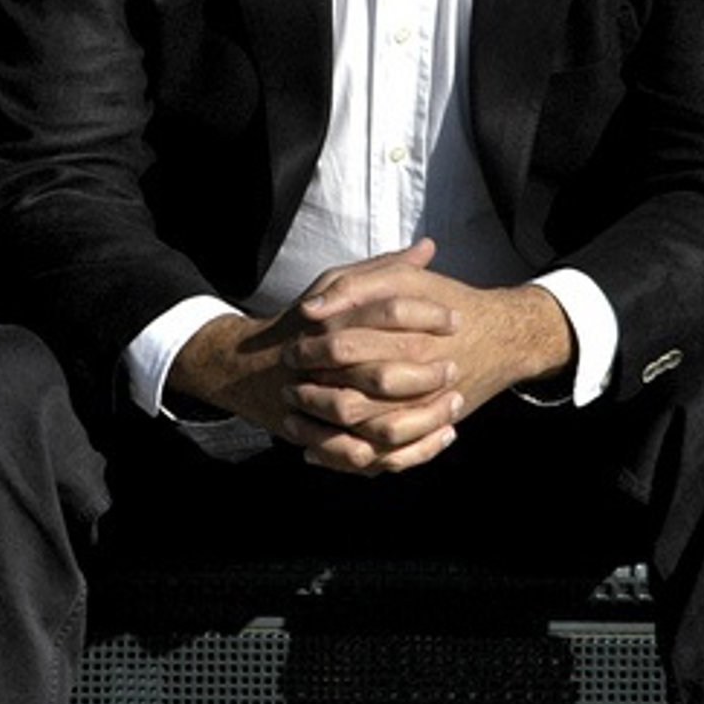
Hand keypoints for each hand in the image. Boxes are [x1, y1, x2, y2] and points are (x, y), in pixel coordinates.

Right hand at [168, 241, 571, 476]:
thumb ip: (382, 270)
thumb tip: (427, 248)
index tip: (455, 319)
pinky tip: (440, 437)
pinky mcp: (324, 439)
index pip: (385, 313)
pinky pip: (367, 455)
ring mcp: (321, 406)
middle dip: (426, 373)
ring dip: (423, 418)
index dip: (425, 316)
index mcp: (330, 321)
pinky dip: (407, 451)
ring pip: (378, 422)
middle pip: (382, 373)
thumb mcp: (336, 285)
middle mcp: (323, 366)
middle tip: (455, 366)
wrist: (248, 369)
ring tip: (455, 405)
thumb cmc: (305, 323)